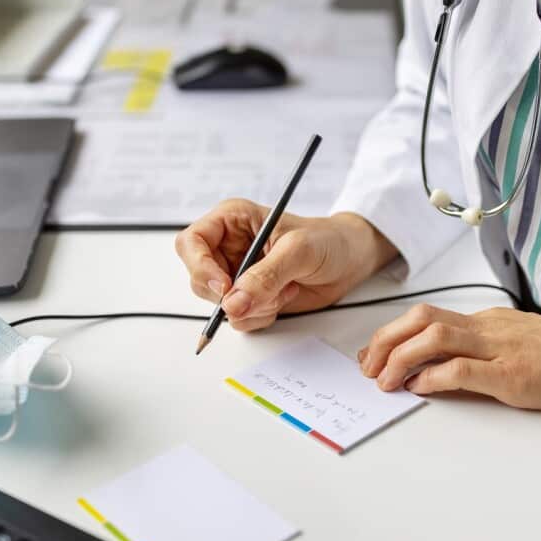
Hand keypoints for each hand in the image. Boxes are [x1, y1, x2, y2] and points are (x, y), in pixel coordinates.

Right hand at [176, 199, 397, 330]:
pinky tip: (285, 297)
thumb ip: (265, 276)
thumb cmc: (328, 240)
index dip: (200, 267)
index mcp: (231, 221)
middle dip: (234, 294)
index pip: (191, 243)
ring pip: (220, 306)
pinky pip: (239, 319)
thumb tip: (233, 303)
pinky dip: (262, 316)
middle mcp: (228, 248)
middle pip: (200, 280)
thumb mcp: (299, 251)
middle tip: (269, 291)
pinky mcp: (249, 298)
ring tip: (285, 288)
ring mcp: (237, 276)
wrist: (350, 260)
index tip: (225, 286)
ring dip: (254, 306)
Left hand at [358, 304, 540, 410]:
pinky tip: (419, 389)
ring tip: (384, 381)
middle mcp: (487, 329)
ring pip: (433, 338)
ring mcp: (499, 349)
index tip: (374, 353)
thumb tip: (444, 372)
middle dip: (386, 341)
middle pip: (421, 320)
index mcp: (488, 323)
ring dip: (400, 359)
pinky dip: (432, 378)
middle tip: (368, 367)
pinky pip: (461, 369)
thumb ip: (483, 355)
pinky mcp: (511, 374)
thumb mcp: (519, 348)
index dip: (393, 334)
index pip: (428, 318)